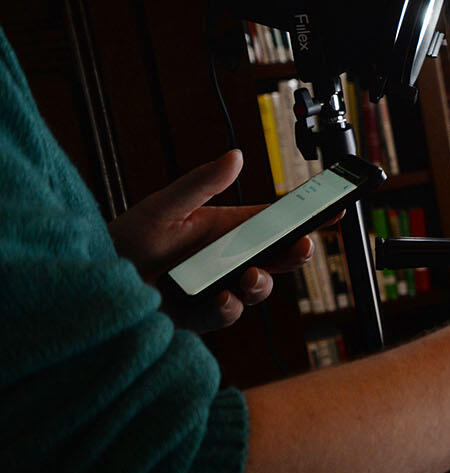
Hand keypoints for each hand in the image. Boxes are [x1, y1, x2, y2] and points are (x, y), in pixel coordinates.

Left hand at [110, 149, 314, 332]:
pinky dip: (228, 309)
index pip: (276, 221)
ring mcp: (217, 288)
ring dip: (262, 284)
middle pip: (277, 257)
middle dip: (296, 253)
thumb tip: (236, 156)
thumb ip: (200, 184)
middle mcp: (227, 259)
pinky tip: (221, 300)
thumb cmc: (124, 239)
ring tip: (250, 277)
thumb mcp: (163, 208)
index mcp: (225, 229)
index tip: (335, 207)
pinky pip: (226, 316)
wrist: (91, 281)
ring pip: (257, 289)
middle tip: (302, 246)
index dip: (307, 215)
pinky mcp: (199, 316)